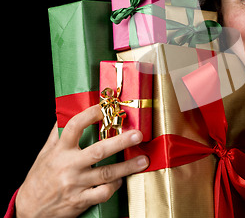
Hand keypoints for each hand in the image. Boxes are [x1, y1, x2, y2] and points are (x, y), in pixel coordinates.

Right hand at [15, 105, 148, 217]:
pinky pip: (103, 193)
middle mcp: (68, 166)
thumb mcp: (45, 154)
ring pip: (106, 173)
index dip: (89, 115)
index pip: (74, 127)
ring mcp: (75, 184)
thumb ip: (57, 135)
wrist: (29, 210)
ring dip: (127, 167)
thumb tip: (65, 113)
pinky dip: (114, 186)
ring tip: (143, 160)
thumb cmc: (39, 178)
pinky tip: (120, 180)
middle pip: (98, 151)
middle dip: (121, 142)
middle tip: (137, 135)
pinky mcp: (80, 201)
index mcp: (60, 151)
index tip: (104, 107)